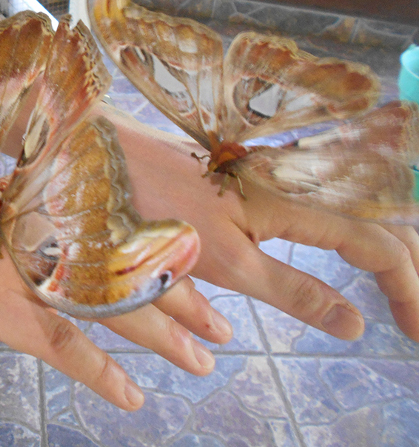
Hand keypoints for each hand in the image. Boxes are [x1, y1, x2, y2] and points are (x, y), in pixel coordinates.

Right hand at [0, 232, 231, 410]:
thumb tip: (12, 228)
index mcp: (16, 202)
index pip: (102, 227)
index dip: (150, 247)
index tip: (193, 265)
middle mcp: (24, 227)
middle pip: (117, 262)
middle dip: (175, 296)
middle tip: (222, 324)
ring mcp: (9, 265)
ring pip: (104, 302)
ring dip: (158, 333)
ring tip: (205, 358)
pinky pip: (59, 343)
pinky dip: (98, 369)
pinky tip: (133, 396)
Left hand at [103, 105, 418, 341]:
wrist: (94, 149)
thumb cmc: (147, 205)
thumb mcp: (223, 260)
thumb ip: (291, 289)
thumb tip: (354, 324)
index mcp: (293, 200)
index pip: (379, 245)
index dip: (409, 290)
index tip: (417, 332)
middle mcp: (294, 176)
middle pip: (380, 219)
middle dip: (408, 267)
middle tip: (414, 314)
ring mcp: (273, 170)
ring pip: (354, 204)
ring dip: (386, 246)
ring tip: (399, 288)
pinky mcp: (250, 171)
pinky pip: (321, 196)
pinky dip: (352, 227)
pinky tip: (352, 243)